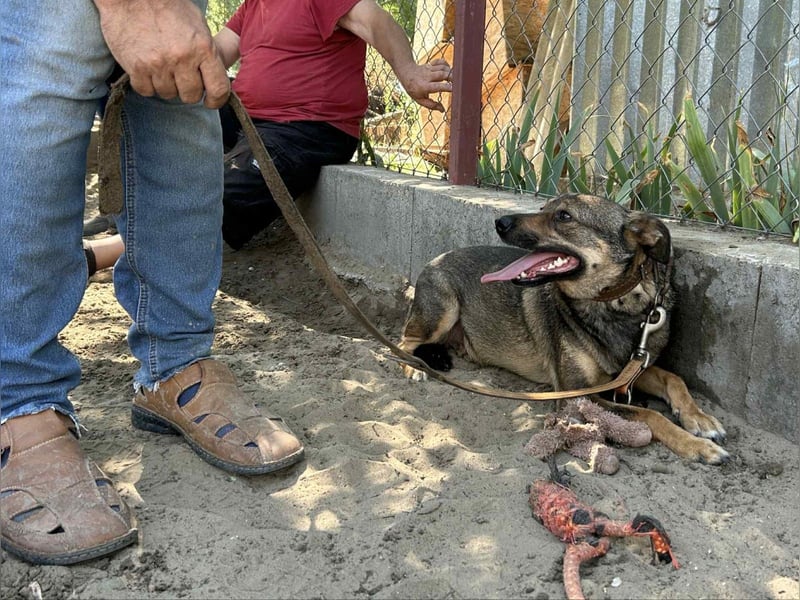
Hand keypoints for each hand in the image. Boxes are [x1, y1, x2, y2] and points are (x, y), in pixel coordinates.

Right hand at [95, 0, 229, 107]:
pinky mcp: (136, 68)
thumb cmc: (167, 7)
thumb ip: (208, 52)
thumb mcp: (197, 24)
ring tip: (162, 66)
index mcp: (202, 47)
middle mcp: (181, 58)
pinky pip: (147, 91)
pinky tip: (147, 68)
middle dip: (188, 89)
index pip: (218, 88)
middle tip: (181, 76)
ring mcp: (158, 65)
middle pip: (191, 96)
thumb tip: (215, 76)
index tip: (211, 102)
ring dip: (167, 85)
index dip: (216, 100)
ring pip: (168, 94)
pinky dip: (147, 84)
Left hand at [396, 58, 452, 111]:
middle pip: (442, 75)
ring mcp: (429, 69)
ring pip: (443, 68)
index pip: (437, 86)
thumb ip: (431, 105)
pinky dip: (446, 64)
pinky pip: (440, 62)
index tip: (454, 89)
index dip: (446, 87)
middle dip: (452, 78)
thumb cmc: (413, 89)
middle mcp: (427, 77)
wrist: (406, 73)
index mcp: (424, 86)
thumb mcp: (419, 100)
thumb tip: (443, 110)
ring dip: (450, 72)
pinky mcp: (431, 64)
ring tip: (456, 78)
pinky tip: (448, 70)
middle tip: (459, 83)